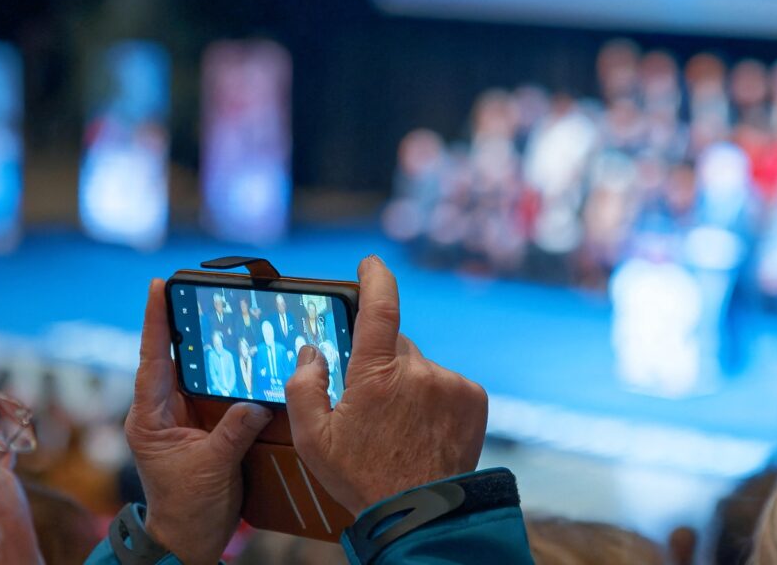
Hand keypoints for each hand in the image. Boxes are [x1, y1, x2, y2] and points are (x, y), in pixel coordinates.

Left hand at [126, 279, 272, 564]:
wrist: (190, 539)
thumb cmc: (188, 509)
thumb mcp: (211, 468)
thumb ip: (233, 432)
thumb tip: (257, 402)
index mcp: (148, 418)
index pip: (150, 359)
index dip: (155, 321)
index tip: (157, 286)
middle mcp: (161, 411)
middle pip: (171, 357)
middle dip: (184, 322)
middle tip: (197, 287)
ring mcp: (181, 418)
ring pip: (194, 372)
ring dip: (209, 347)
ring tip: (224, 312)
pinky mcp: (202, 426)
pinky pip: (215, 391)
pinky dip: (228, 374)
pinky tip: (244, 357)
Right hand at [285, 256, 488, 514]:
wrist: (421, 513)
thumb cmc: (361, 477)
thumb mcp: (312, 439)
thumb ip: (303, 386)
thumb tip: (313, 351)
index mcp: (376, 375)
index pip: (379, 306)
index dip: (375, 277)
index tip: (370, 264)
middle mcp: (417, 371)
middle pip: (395, 345)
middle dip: (381, 364)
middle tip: (372, 405)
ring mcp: (449, 384)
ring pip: (421, 366)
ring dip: (409, 384)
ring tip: (400, 428)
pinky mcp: (473, 398)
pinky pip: (446, 383)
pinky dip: (434, 397)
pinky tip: (424, 429)